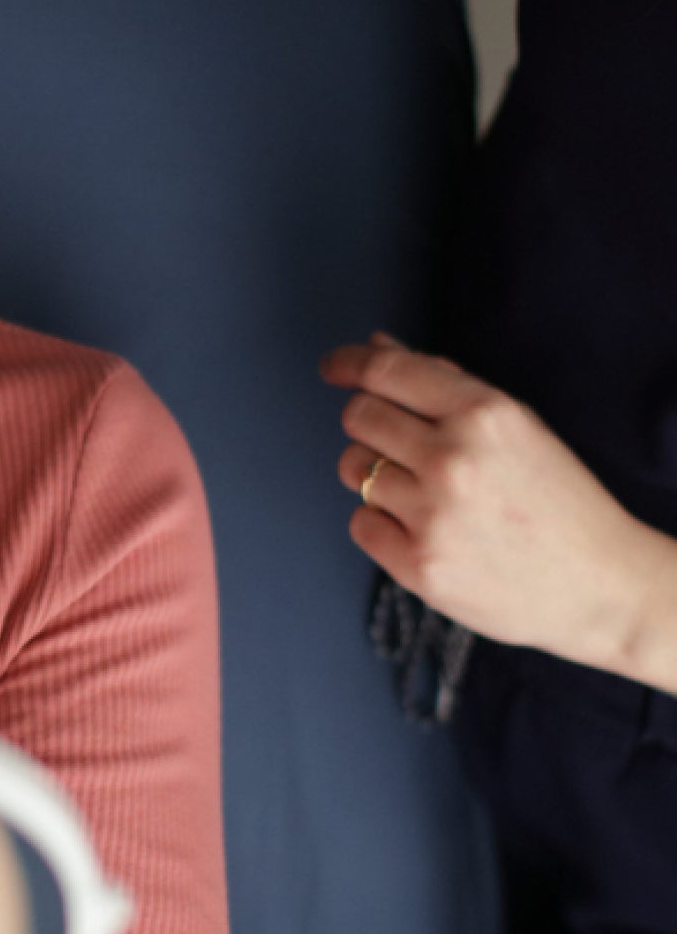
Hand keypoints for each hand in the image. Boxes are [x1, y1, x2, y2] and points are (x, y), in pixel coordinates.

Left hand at [320, 333, 659, 668]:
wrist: (599, 586)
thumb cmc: (558, 501)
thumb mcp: (517, 426)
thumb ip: (444, 384)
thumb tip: (377, 347)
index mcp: (484, 414)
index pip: (386, 372)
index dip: (349, 363)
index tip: (334, 367)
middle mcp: (453, 460)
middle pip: (359, 417)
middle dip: (369, 422)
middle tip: (399, 442)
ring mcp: (432, 516)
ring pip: (355, 468)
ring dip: (376, 472)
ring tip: (422, 491)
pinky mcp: (417, 566)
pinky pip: (361, 523)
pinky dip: (381, 522)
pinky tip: (422, 529)